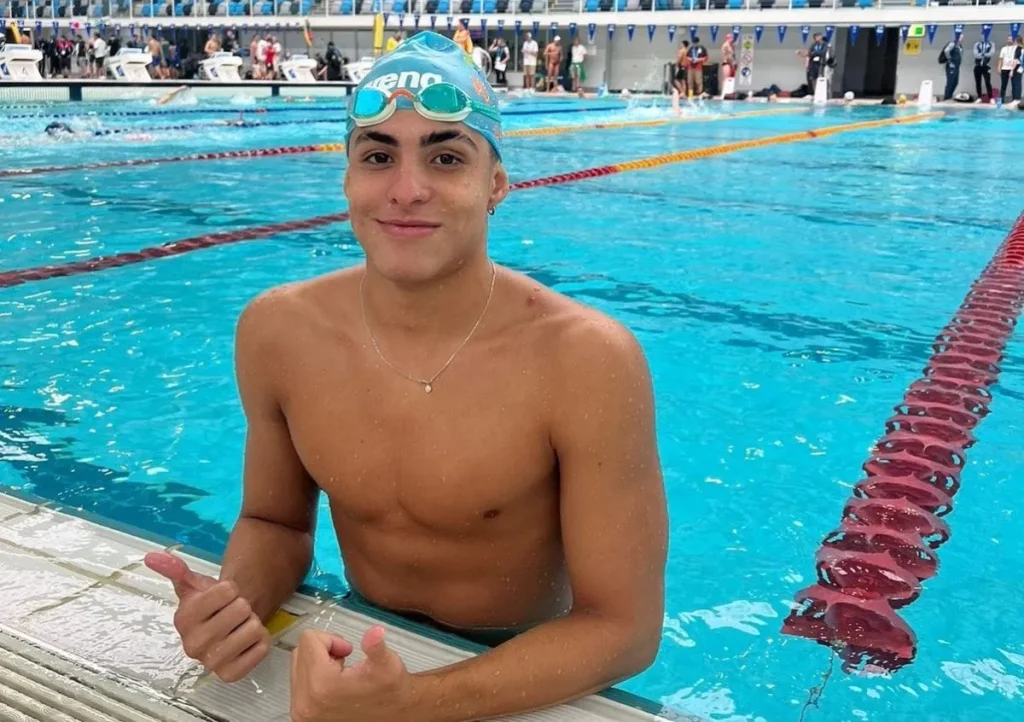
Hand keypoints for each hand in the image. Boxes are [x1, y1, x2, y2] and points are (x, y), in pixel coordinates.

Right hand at [144, 551, 269, 682]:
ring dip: (253, 623)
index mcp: (183, 619)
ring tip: (239, 627)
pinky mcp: (231, 674)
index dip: (231, 589)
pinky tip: (247, 642)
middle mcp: (192, 645)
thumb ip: (177, 570)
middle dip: (243, 606)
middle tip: (233, 614)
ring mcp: (211, 663)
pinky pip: (262, 648)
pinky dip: (261, 641)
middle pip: (242, 609)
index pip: (227, 591)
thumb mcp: (194, 585)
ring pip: (254, 628)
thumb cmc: (210, 605)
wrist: (224, 628)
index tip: (223, 597)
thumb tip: (153, 556)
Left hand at [290, 626, 412, 721]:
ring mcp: (301, 711)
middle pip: (300, 651)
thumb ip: (376, 647)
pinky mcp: (301, 716)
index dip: (332, 639)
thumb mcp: (388, 665)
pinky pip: (298, 682)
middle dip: (323, 650)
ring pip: (297, 665)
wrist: (390, 716)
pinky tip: (334, 685)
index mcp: (322, 685)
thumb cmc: (388, 692)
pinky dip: (314, 677)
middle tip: (344, 662)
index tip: (347, 651)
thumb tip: (375, 632)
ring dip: (318, 663)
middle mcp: (305, 702)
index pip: (309, 640)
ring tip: (340, 674)